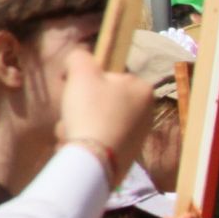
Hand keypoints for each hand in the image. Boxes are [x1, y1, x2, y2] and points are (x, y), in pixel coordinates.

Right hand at [59, 50, 152, 179]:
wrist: (93, 160)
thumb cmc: (91, 111)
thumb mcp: (81, 72)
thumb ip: (80, 57)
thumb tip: (79, 58)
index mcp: (143, 89)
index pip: (108, 76)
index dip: (85, 80)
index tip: (72, 87)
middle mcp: (146, 112)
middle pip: (99, 101)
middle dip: (78, 107)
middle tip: (71, 113)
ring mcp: (137, 136)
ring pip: (94, 122)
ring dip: (76, 125)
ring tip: (73, 132)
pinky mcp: (125, 155)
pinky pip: (96, 141)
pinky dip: (83, 142)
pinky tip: (76, 147)